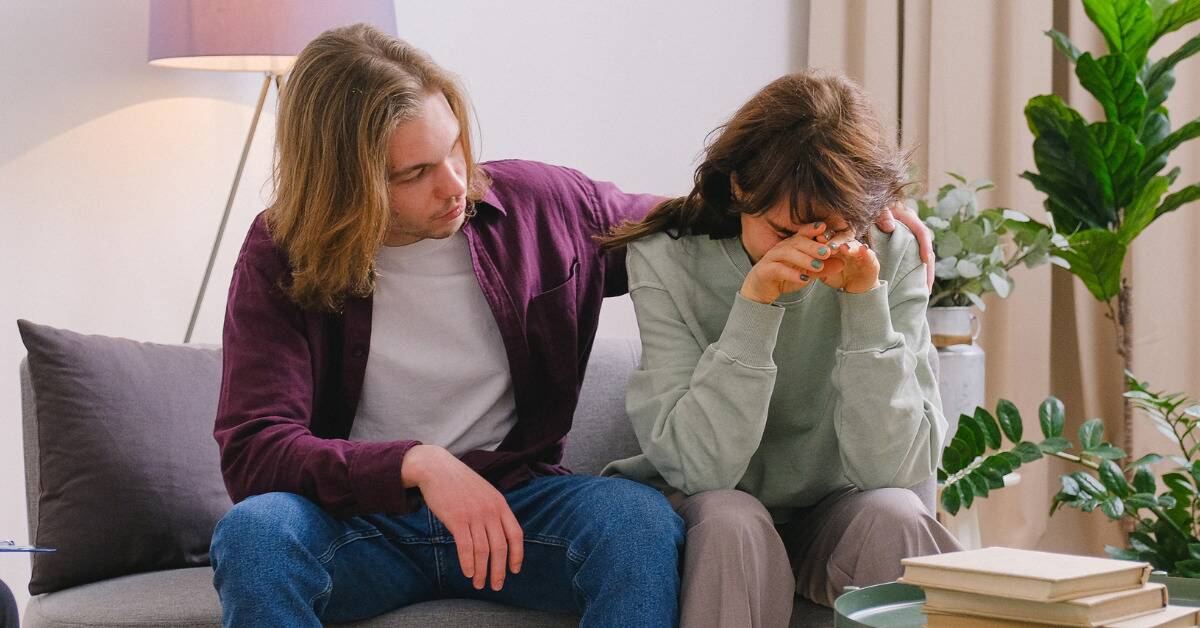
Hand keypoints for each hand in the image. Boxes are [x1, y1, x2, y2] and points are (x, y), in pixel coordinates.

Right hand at [401, 444, 523, 590]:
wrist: (436, 468)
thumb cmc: (460, 483)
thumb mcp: (484, 492)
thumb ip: (493, 511)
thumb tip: (499, 536)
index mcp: (500, 504)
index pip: (516, 534)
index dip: (517, 555)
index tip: (515, 570)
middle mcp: (490, 510)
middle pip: (500, 547)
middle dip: (499, 570)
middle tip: (496, 586)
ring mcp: (474, 514)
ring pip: (483, 551)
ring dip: (482, 571)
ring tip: (479, 584)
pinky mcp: (456, 519)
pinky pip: (465, 547)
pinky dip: (468, 563)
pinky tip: (468, 573)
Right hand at [741, 222, 844, 303]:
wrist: (761, 290)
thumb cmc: (784, 277)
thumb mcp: (807, 273)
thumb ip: (823, 268)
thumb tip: (842, 263)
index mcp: (791, 245)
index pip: (802, 233)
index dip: (812, 229)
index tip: (826, 228)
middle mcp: (781, 248)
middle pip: (797, 242)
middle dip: (813, 246)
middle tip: (828, 252)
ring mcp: (771, 258)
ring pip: (787, 253)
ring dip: (804, 259)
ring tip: (818, 266)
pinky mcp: (765, 271)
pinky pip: (778, 269)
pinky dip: (791, 273)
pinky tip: (804, 279)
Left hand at [819, 234, 879, 293]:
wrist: (856, 288)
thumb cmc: (839, 277)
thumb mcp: (825, 273)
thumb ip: (817, 267)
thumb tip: (804, 263)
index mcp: (834, 246)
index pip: (828, 238)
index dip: (823, 238)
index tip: (816, 238)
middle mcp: (847, 245)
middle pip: (840, 239)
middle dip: (834, 241)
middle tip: (828, 245)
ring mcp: (859, 250)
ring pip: (854, 245)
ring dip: (848, 246)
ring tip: (843, 248)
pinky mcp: (871, 258)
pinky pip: (868, 253)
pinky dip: (865, 251)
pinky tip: (863, 249)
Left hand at [875, 201, 933, 292]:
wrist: (871, 204)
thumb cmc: (875, 205)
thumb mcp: (877, 207)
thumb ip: (882, 214)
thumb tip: (890, 227)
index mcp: (908, 218)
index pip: (921, 232)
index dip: (925, 246)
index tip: (926, 260)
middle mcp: (912, 229)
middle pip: (926, 250)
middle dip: (928, 270)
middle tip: (927, 288)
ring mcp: (909, 239)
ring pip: (921, 258)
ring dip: (923, 275)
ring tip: (923, 293)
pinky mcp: (903, 247)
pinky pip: (911, 261)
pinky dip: (913, 274)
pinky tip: (912, 287)